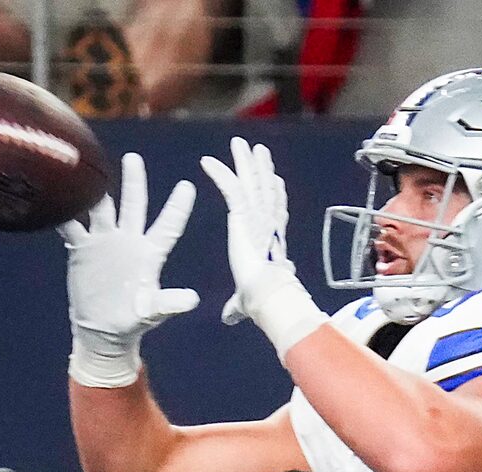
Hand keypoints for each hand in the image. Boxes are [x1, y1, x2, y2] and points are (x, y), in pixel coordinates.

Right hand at [59, 151, 200, 389]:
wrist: (102, 328)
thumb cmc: (132, 320)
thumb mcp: (152, 312)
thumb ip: (170, 303)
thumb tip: (192, 300)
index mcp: (150, 254)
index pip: (167, 227)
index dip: (177, 208)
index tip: (188, 186)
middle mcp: (128, 241)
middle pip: (134, 205)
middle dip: (134, 182)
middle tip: (134, 158)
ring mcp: (104, 242)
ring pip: (102, 208)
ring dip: (97, 191)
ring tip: (91, 168)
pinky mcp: (81, 249)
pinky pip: (71, 225)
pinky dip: (64, 212)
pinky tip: (57, 195)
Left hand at [201, 138, 324, 353]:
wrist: (264, 296)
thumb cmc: (260, 302)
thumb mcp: (244, 302)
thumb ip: (236, 305)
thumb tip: (229, 318)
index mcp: (271, 242)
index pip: (274, 213)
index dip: (275, 197)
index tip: (274, 182)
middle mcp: (268, 225)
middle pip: (266, 191)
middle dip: (262, 171)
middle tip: (259, 152)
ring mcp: (258, 217)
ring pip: (252, 184)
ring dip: (246, 163)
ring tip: (241, 144)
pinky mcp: (245, 216)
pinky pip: (231, 189)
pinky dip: (219, 175)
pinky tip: (207, 162)